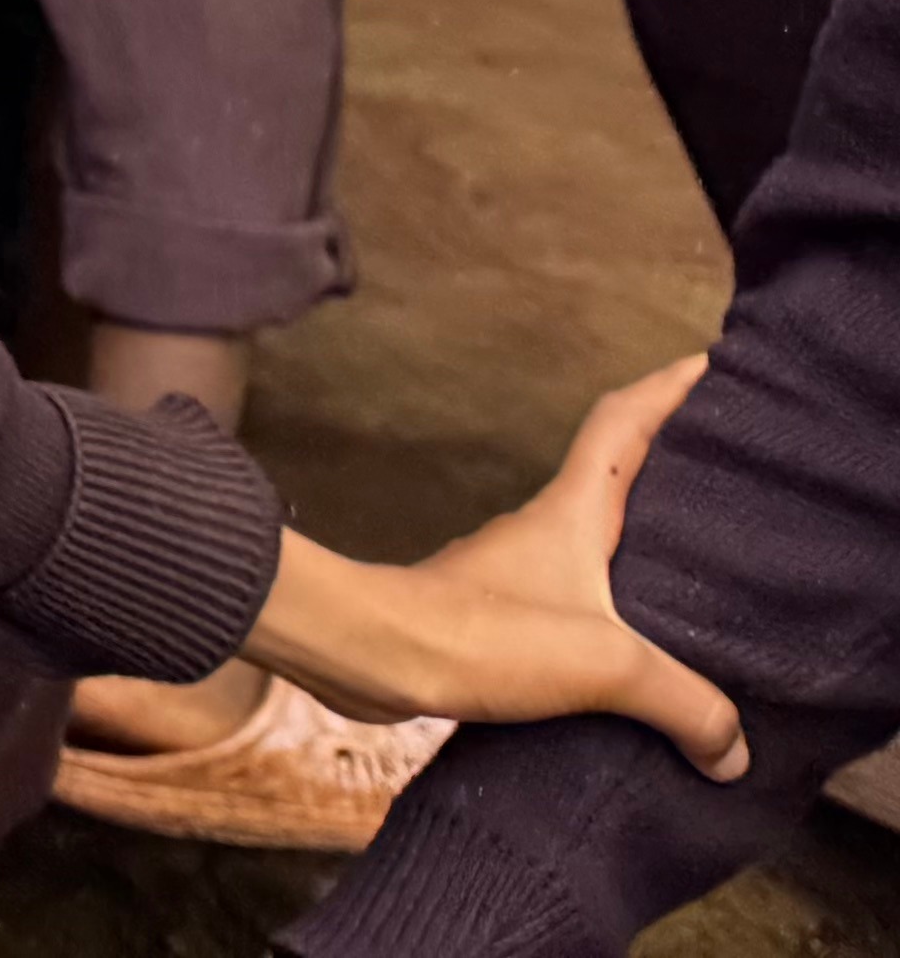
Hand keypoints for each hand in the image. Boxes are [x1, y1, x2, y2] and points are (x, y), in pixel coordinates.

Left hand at [239, 358, 745, 777]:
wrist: (372, 656)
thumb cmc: (479, 633)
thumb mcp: (605, 666)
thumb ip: (683, 702)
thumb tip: (736, 749)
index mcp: (573, 510)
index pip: (624, 423)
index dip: (667, 389)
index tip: (711, 366)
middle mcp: (549, 528)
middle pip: (623, 480)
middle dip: (679, 471)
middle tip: (742, 479)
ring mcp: (523, 570)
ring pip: (604, 546)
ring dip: (653, 553)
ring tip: (717, 581)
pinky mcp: (506, 617)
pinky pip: (582, 604)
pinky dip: (622, 617)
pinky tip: (649, 657)